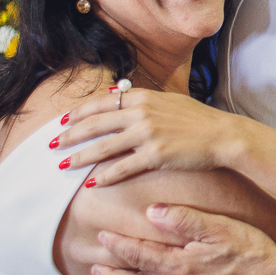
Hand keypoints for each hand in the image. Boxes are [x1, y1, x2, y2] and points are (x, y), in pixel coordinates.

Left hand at [55, 89, 240, 185]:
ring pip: (103, 146)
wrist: (223, 135)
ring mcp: (148, 134)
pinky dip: (105, 176)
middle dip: (69, 136)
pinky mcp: (156, 155)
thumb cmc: (198, 120)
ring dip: (79, 157)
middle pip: (95, 124)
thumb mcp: (169, 100)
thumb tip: (119, 92)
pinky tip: (93, 182)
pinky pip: (123, 167)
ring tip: (64, 165)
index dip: (79, 113)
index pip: (101, 102)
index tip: (63, 122)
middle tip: (52, 145)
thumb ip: (143, 98)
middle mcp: (141, 112)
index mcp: (143, 96)